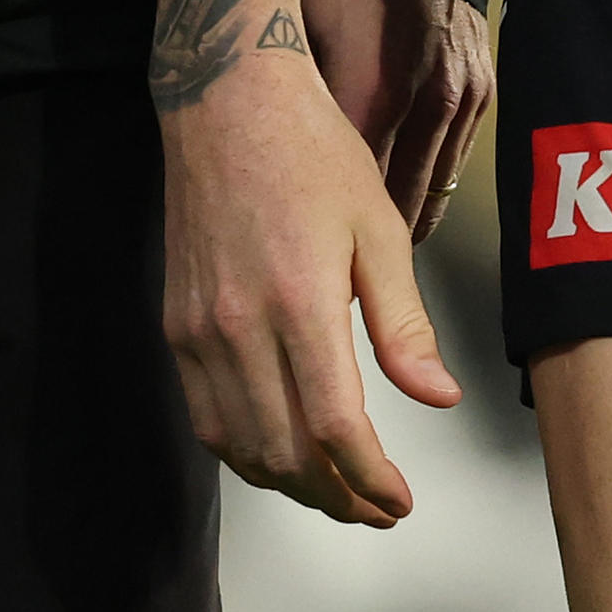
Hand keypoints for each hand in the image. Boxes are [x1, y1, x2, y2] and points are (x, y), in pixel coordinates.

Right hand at [160, 0, 463, 526]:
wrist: (227, 103)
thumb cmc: (313, 154)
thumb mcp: (380, 229)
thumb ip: (404, 324)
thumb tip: (437, 397)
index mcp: (300, 302)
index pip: (336, 428)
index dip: (370, 480)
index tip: (398, 500)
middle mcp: (239, 327)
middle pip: (285, 453)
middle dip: (336, 496)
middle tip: (375, 508)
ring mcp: (198, 330)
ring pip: (239, 446)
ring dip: (289, 484)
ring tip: (335, 489)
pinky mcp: (175, 325)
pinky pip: (205, 415)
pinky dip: (243, 451)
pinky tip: (278, 451)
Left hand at [302, 0, 494, 236]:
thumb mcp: (303, 37)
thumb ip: (308, 111)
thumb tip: (294, 178)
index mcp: (374, 92)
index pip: (357, 188)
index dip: (336, 228)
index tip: (314, 256)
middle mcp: (427, 104)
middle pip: (401, 202)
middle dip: (372, 241)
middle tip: (342, 269)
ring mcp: (464, 100)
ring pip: (436, 190)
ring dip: (406, 220)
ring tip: (374, 246)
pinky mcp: (485, 92)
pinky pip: (457, 162)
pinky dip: (432, 185)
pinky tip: (407, 200)